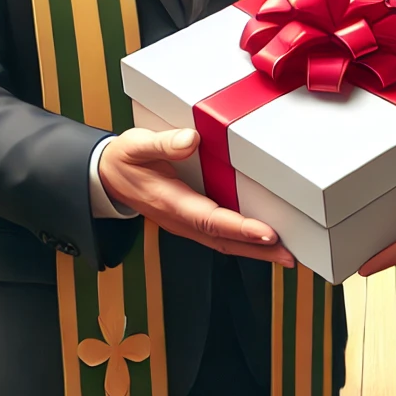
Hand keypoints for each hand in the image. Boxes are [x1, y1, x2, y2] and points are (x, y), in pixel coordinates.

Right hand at [98, 128, 295, 265]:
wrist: (106, 177)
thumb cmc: (124, 160)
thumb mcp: (136, 146)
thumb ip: (163, 143)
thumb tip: (190, 141)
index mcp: (170, 201)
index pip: (210, 219)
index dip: (239, 227)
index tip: (267, 232)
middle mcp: (180, 219)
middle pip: (223, 240)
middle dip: (257, 249)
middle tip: (289, 254)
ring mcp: (185, 224)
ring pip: (223, 243)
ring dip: (254, 250)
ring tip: (285, 254)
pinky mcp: (190, 221)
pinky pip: (219, 236)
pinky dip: (243, 242)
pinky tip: (261, 241)